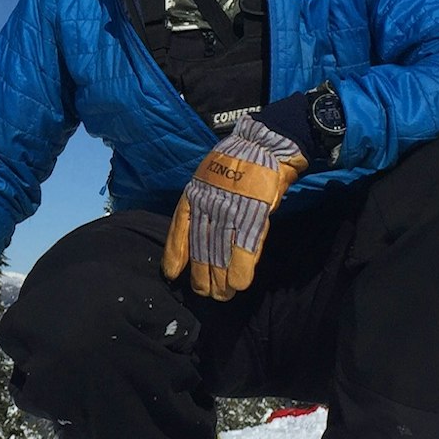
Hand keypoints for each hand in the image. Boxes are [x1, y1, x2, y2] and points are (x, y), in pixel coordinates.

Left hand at [161, 114, 308, 300]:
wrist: (267, 143)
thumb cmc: (239, 160)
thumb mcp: (209, 176)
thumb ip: (202, 201)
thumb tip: (197, 229)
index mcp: (195, 192)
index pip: (179, 228)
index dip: (175, 254)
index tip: (172, 274)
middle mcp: (209, 202)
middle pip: (201, 246)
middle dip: (201, 274)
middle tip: (204, 293)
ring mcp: (232, 209)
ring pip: (221, 252)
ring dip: (221, 278)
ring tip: (221, 295)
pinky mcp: (255, 214)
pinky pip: (245, 247)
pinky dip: (241, 268)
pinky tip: (239, 284)